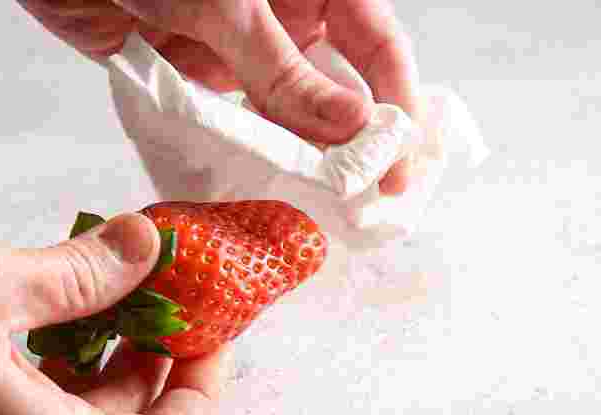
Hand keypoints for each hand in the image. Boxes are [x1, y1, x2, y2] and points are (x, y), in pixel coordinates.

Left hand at [18, 0, 420, 193]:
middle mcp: (287, 21)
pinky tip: (261, 189)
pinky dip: (246, 155)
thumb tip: (353, 127)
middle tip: (369, 201)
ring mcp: (243, 53)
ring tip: (322, 209)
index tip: (400, 167)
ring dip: (302, 156)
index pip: (377, 46)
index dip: (396, 106)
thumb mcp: (230, 8)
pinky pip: (235, 123)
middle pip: (338, 87)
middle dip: (355, 142)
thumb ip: (285, 70)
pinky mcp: (200, 79)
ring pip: (288, 113)